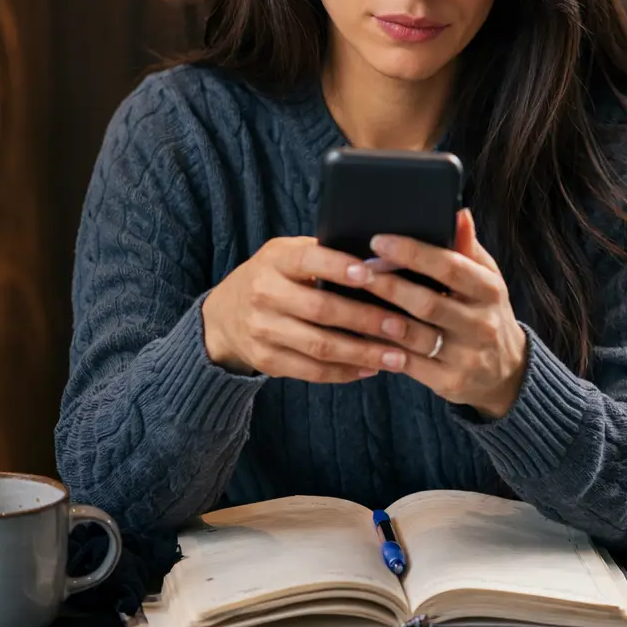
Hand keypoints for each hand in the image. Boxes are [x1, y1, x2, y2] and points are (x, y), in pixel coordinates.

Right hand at [200, 236, 416, 382]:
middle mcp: (263, 294)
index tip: (371, 274)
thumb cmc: (275, 276)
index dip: (338, 267)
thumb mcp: (288, 254)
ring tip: (396, 357)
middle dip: (366, 319)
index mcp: (274, 260)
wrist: (223, 314)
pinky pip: (310, 371)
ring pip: (319, 346)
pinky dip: (344, 372)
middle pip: (321, 309)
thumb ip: (325, 254)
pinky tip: (370, 369)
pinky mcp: (265, 360)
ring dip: (362, 353)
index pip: (308, 260)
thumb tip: (384, 258)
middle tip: (402, 326)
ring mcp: (262, 330)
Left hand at [360, 209, 527, 418]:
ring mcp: (466, 355)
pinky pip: (408, 364)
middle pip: (427, 302)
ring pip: (414, 336)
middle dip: (387, 285)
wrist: (506, 371)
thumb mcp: (486, 279)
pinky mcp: (449, 381)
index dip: (413, 253)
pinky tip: (359, 334)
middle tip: (354, 270)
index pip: (451, 267)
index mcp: (489, 290)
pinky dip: (381, 348)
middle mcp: (481, 323)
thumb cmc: (485, 312)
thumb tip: (457, 211)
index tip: (378, 241)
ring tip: (348, 301)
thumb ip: (467, 248)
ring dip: (378, 319)